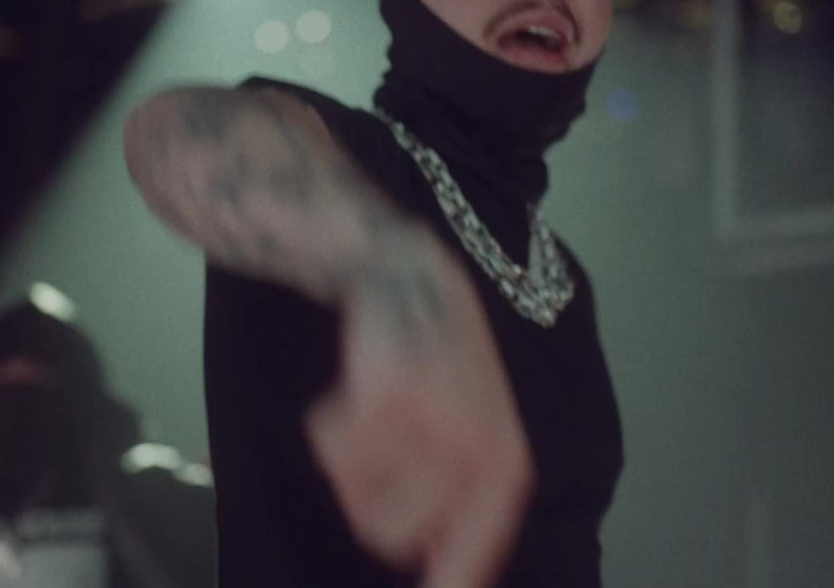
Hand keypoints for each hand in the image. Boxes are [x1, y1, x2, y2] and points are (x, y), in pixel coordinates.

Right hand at [306, 228, 533, 587]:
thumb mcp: (479, 428)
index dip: (447, 585)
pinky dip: (329, 428)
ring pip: (358, 499)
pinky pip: (333, 453)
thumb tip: (434, 562)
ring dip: (350, 464)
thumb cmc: (441, 359)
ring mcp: (430, 428)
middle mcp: (474, 453)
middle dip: (371, 504)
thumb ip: (467, 497)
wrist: (409, 277)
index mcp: (505, 467)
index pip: (473, 554)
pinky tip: (358, 388)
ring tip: (373, 414)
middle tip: (379, 453)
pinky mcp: (384, 402)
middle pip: (392, 538)